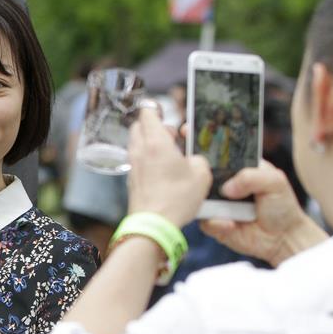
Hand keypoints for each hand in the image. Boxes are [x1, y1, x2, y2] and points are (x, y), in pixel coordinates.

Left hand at [127, 108, 211, 227]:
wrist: (153, 225)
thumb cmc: (176, 198)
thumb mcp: (201, 174)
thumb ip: (198, 159)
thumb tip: (192, 160)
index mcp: (155, 141)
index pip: (147, 112)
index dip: (155, 108)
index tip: (164, 111)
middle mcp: (140, 150)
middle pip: (139, 126)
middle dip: (153, 126)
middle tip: (171, 136)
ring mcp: (133, 165)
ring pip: (136, 144)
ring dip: (149, 144)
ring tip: (169, 155)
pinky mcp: (131, 180)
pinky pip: (137, 161)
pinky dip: (146, 160)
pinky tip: (161, 172)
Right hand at [200, 161, 326, 265]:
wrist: (283, 238)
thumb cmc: (282, 206)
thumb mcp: (275, 182)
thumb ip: (251, 177)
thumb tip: (226, 189)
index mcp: (237, 168)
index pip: (217, 155)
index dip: (207, 151)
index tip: (195, 144)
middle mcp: (223, 184)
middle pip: (201, 176)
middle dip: (200, 178)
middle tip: (208, 182)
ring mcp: (217, 204)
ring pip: (198, 199)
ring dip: (208, 203)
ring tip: (225, 208)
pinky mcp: (214, 224)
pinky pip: (205, 221)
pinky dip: (216, 223)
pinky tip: (232, 225)